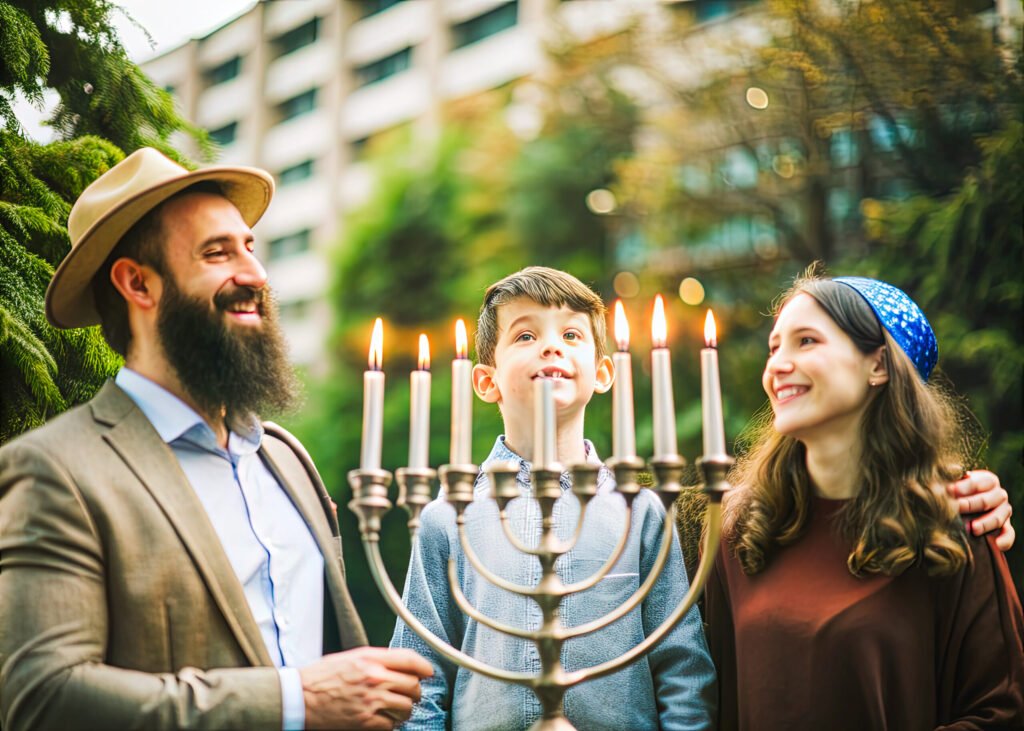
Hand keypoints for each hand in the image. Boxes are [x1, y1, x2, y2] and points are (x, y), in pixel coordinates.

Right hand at [300, 646, 433, 729]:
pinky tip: (381, 719)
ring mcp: (370, 701)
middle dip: (415, 691)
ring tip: (394, 708)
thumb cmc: (321, 677)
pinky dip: (389, 724)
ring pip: (406, 707)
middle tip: (410, 694)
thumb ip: (376, 659)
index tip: (428, 672)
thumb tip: (400, 665)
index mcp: (370, 659)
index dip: (424, 667)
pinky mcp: (365, 722)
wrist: (298, 698)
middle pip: (413, 685)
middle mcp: (374, 678)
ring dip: (404, 709)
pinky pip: (391, 725)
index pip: (409, 659)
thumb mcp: (350, 657)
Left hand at [947, 470, 1014, 551]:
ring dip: (985, 523)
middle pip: (987, 501)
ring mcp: (1004, 511)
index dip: (964, 487)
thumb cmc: (956, 492)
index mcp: (988, 480)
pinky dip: (1004, 540)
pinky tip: (996, 544)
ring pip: (998, 518)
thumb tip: (948, 482)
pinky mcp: (1006, 527)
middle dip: (970, 505)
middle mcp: (999, 495)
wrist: (965, 507)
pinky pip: (1009, 534)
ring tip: (972, 529)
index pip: (979, 483)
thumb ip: (953, 482)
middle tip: (955, 508)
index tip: (949, 490)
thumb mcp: (955, 484)